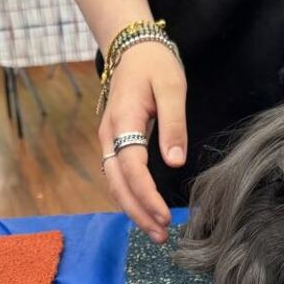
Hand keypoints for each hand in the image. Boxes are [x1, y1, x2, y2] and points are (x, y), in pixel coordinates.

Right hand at [98, 42, 186, 244]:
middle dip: (138, 213)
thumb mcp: (172, 87)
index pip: (132, 168)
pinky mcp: (113, 145)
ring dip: (133, 210)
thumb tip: (175, 163)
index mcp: (123, 122)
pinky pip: (117, 178)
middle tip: (161, 235)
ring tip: (156, 231)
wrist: (132, 48)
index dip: (146, 195)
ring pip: (115, 185)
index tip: (164, 216)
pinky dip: (129, 198)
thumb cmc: (155, 65)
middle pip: (118, 184)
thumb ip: (173, 125)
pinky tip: (144, 211)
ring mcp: (108, 142)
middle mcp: (109, 137)